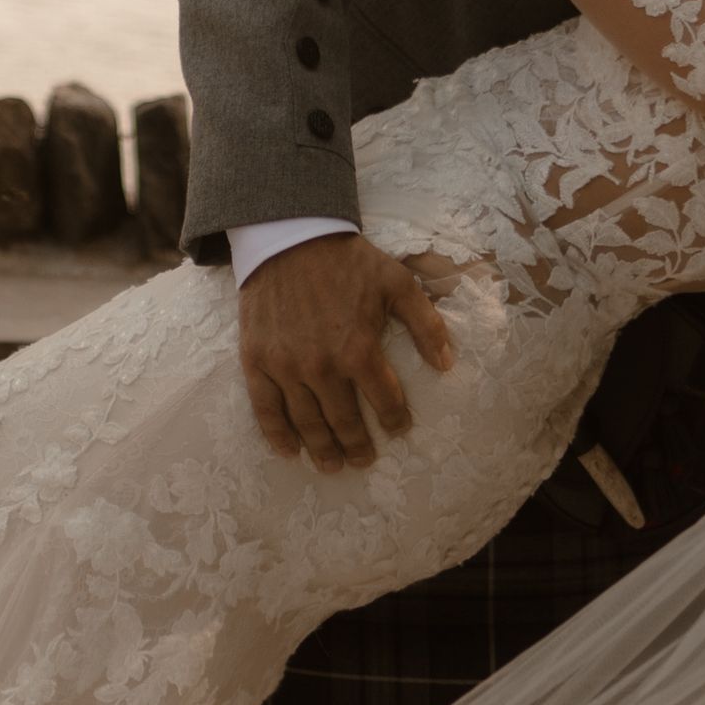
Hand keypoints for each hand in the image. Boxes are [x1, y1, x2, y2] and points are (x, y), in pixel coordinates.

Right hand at [238, 232, 453, 471]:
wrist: (289, 238)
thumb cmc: (347, 261)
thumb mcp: (397, 283)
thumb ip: (425, 324)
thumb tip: (447, 364)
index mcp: (360, 349)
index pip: (385, 401)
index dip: (395, 421)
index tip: (399, 429)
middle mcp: (322, 367)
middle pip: (344, 422)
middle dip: (357, 446)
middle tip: (364, 462)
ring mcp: (286, 367)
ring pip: (307, 423)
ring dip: (322, 450)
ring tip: (332, 466)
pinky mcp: (257, 361)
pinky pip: (266, 409)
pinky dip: (277, 434)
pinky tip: (288, 451)